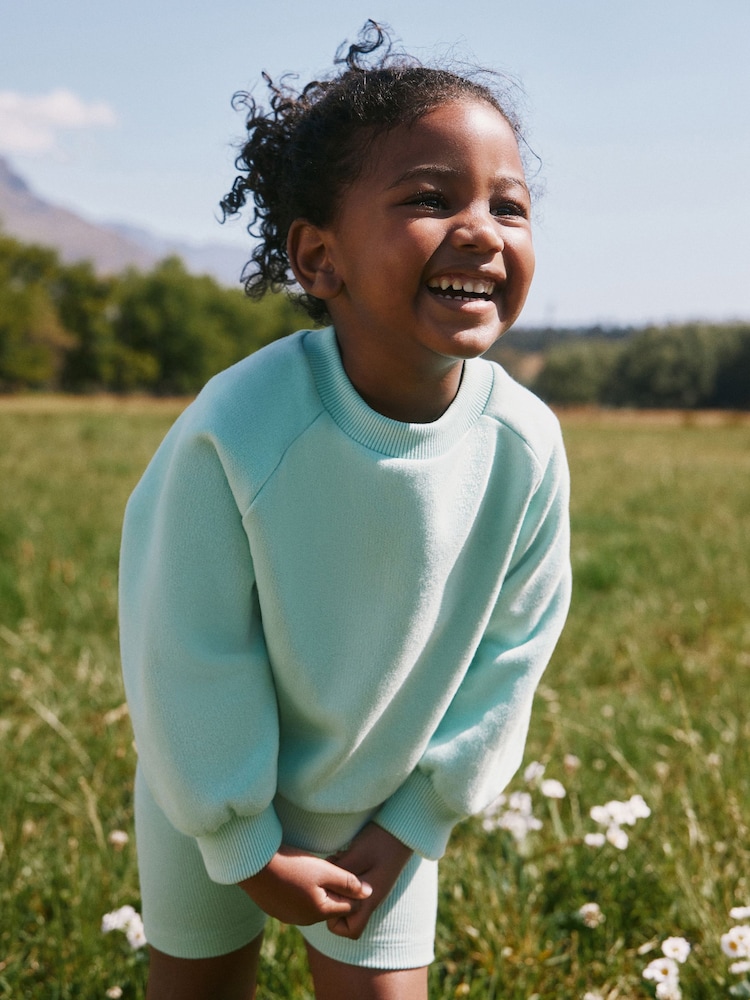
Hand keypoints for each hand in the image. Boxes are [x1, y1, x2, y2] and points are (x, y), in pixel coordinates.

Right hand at [238, 844, 372, 925]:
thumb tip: (369, 893)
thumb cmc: (293, 865)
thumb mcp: (325, 870)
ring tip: (308, 868)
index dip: (350, 888)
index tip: (341, 869)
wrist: (254, 865)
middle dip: (334, 889)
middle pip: (331, 906)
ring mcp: (290, 918)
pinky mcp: (277, 911)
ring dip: (317, 890)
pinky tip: (294, 875)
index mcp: (320, 912)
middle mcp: (306, 920)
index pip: (349, 907)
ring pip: (314, 905)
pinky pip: (298, 904)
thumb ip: (348, 882)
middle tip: (326, 866)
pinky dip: (301, 892)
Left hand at [325, 823, 412, 939]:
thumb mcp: (355, 856)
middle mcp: (372, 898)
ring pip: (349, 899)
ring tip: (338, 862)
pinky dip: (345, 875)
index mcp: (369, 899)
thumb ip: (340, 874)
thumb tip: (323, 887)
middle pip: (349, 917)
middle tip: (331, 878)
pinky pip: (354, 885)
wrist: (402, 828)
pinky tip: (344, 856)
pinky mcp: (372, 876)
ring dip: (338, 885)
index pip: (351, 931)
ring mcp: (373, 887)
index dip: (335, 920)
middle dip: (335, 900)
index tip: (331, 896)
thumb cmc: (379, 841)